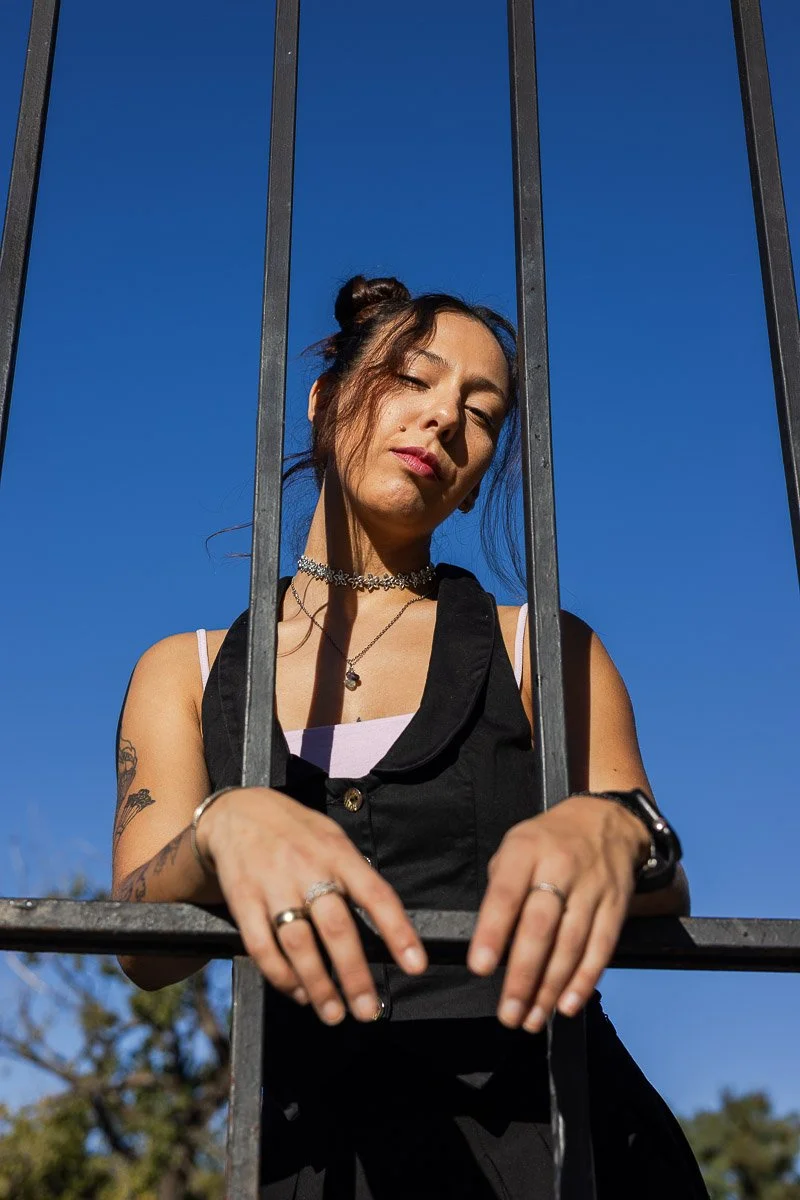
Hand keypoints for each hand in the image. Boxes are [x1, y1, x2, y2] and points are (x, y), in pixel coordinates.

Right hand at [198, 787, 427, 1024]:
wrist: (236, 812)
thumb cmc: (296, 831)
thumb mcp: (332, 838)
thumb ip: (355, 875)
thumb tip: (386, 924)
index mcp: (338, 854)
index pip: (376, 894)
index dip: (398, 932)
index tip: (415, 966)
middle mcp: (307, 868)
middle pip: (336, 928)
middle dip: (355, 975)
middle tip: (368, 1010)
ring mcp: (273, 885)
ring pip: (299, 944)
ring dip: (318, 986)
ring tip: (334, 1013)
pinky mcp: (243, 900)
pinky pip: (261, 946)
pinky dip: (280, 976)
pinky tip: (296, 992)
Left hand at [467, 793, 649, 1031]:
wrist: (606, 821)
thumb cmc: (549, 840)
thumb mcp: (515, 845)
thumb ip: (501, 887)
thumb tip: (490, 941)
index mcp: (527, 849)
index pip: (507, 893)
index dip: (492, 931)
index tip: (479, 967)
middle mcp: (561, 867)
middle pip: (541, 927)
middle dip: (523, 974)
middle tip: (508, 1012)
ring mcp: (592, 887)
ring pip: (571, 945)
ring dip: (550, 988)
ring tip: (532, 1018)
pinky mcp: (616, 906)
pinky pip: (601, 948)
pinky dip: (584, 980)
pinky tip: (567, 1004)